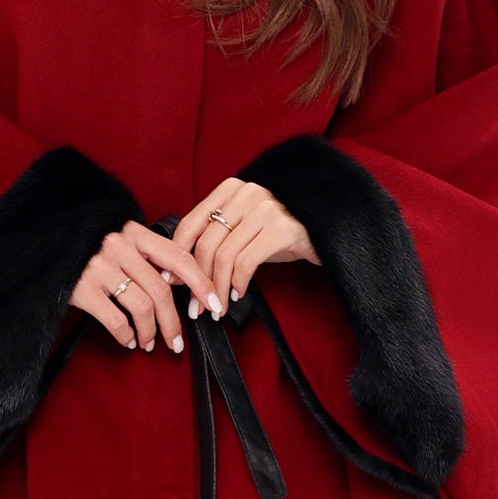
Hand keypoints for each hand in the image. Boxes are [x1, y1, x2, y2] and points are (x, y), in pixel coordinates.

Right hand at [69, 220, 220, 352]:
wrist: (41, 246)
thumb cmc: (85, 248)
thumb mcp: (117, 240)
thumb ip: (145, 255)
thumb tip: (179, 284)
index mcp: (134, 232)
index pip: (178, 257)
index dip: (201, 283)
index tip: (215, 306)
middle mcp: (119, 246)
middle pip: (162, 290)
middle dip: (173, 322)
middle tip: (176, 342)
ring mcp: (100, 266)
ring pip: (142, 307)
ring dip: (150, 332)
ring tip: (148, 343)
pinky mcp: (82, 287)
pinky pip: (116, 319)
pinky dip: (126, 335)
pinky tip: (128, 341)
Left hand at [169, 178, 319, 313]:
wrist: (326, 230)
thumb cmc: (280, 232)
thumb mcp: (245, 227)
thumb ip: (217, 235)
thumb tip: (181, 268)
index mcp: (229, 189)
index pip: (191, 224)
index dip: (177, 256)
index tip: (171, 281)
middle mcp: (246, 194)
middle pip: (206, 243)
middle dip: (197, 281)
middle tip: (195, 307)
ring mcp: (265, 209)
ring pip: (224, 256)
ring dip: (217, 289)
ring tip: (217, 308)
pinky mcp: (281, 228)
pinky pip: (247, 262)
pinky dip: (238, 284)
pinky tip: (239, 294)